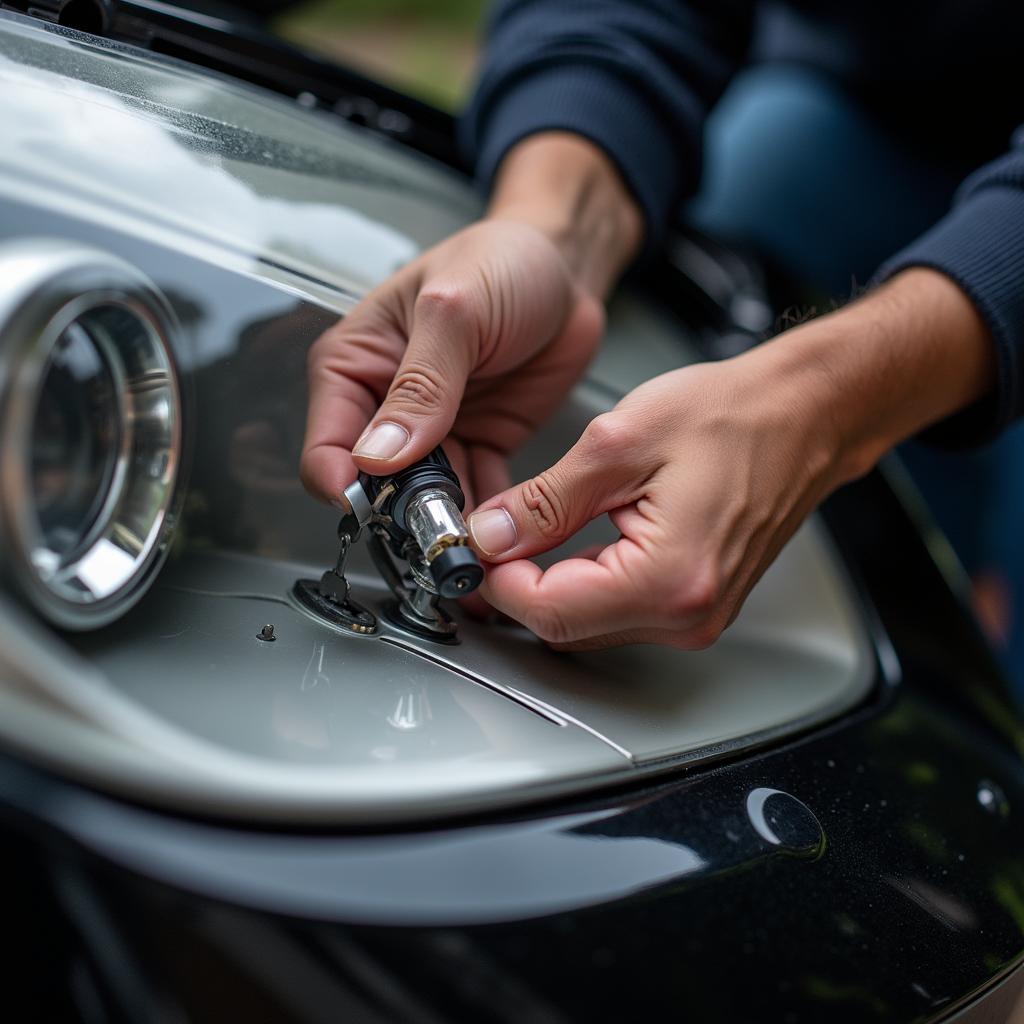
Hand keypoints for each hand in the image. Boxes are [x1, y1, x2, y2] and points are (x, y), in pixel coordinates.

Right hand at [300, 133, 640, 510]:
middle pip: (377, 483)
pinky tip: (500, 537)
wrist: (566, 267)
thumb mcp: (455, 310)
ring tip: (470, 549)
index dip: (346, 485)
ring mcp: (435, 430)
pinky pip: (476, 494)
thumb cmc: (501, 261)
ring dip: (445, 526)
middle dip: (401, 516)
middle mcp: (387, 404)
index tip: (377, 513)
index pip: (329, 442)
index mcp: (357, 364)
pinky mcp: (478, 443)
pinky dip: (486, 521)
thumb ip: (421, 383)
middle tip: (435, 536)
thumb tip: (378, 454)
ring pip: (425, 499)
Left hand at [468, 269, 994, 649]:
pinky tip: (570, 544)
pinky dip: (581, 583)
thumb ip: (545, 501)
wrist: (802, 415)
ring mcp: (695, 616)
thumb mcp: (619, 443)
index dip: (498, 578)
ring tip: (527, 532)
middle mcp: (687, 614)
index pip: (549, 611)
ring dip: (547, 585)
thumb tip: (492, 535)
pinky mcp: (695, 605)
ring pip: (587, 624)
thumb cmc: (734, 416)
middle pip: (565, 627)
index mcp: (669, 579)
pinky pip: (618, 612)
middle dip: (517, 584)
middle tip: (493, 534)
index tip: (475, 543)